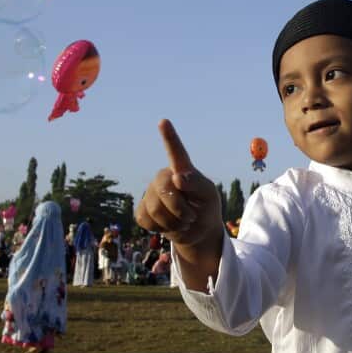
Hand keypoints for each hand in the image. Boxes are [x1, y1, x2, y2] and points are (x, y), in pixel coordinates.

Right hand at [135, 120, 223, 281]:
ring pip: (155, 209)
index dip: (169, 136)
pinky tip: (168, 225)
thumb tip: (177, 177)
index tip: (164, 121)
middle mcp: (163, 177)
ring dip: (173, 222)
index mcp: (182, 169)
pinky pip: (146, 220)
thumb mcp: (209, 196)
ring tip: (183, 221)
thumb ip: (196, 184)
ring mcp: (150, 193)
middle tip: (191, 216)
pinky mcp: (142, 210)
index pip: (176, 151)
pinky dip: (161, 228)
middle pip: (163, 189)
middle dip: (179, 208)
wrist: (197, 231)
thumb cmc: (206, 208)